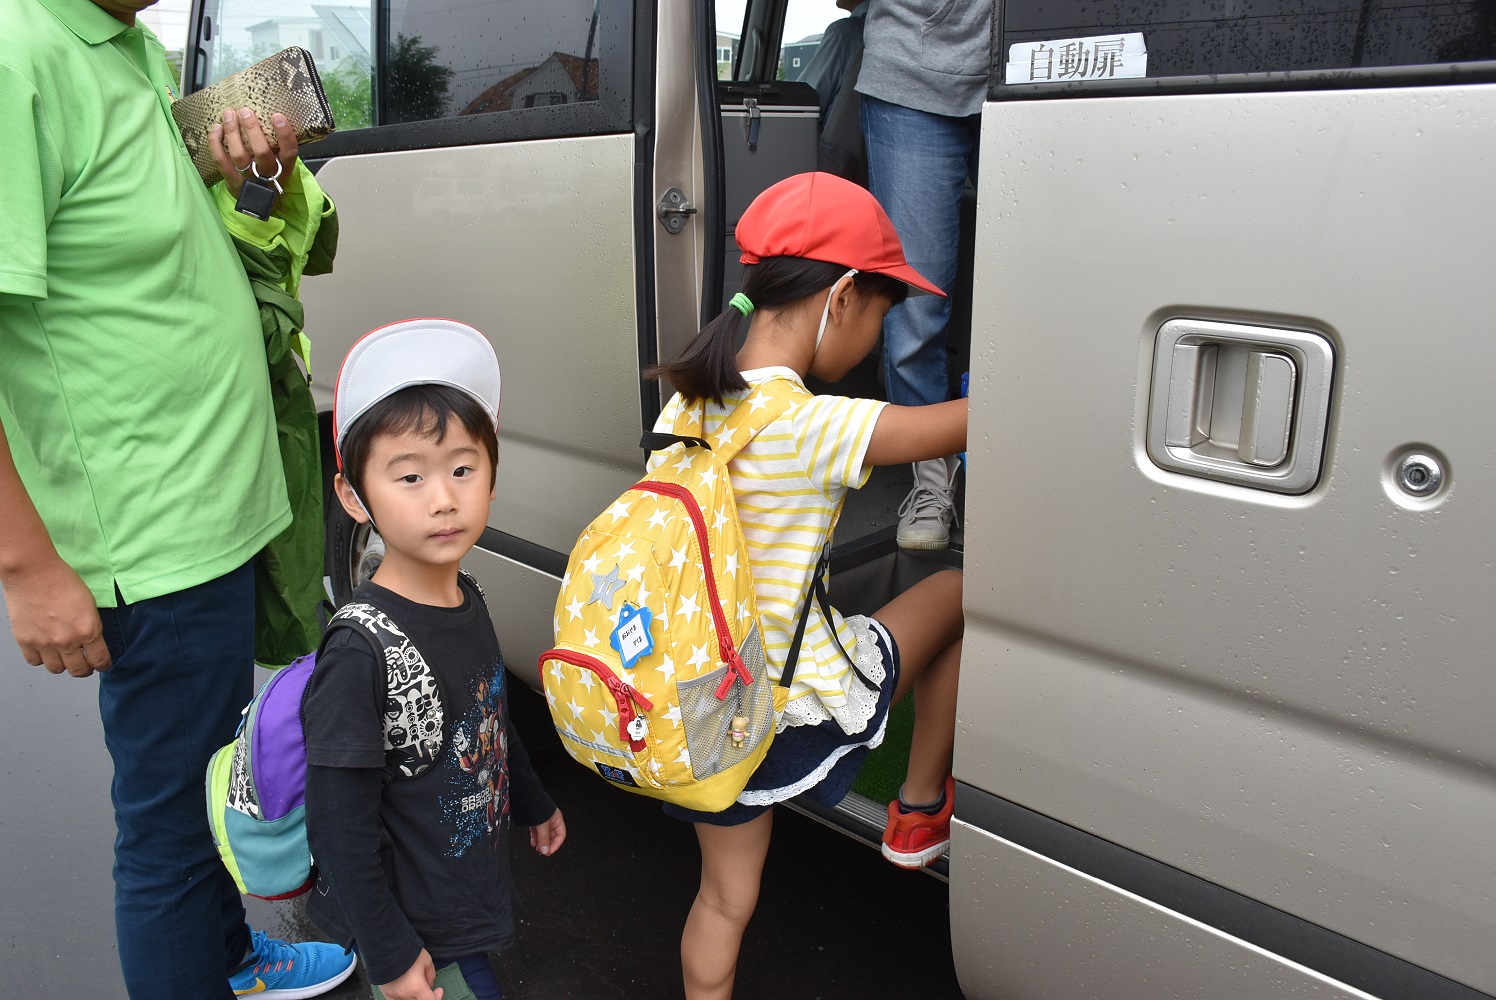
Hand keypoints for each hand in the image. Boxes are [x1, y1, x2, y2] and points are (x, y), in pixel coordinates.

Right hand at [3, 556, 109, 676]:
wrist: (34, 573)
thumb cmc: (63, 581)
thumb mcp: (90, 604)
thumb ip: (91, 625)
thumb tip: (92, 640)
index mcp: (88, 630)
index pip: (100, 660)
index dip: (103, 665)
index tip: (103, 665)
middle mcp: (67, 641)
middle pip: (79, 670)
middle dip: (85, 669)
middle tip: (84, 664)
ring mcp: (45, 643)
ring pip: (57, 669)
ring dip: (62, 665)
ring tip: (64, 657)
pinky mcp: (26, 641)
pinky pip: (35, 662)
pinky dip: (41, 659)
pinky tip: (44, 650)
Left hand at [208, 107, 300, 201]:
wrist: (260, 203)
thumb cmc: (270, 175)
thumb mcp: (281, 163)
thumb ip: (278, 144)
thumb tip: (267, 113)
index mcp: (285, 168)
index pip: (289, 152)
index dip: (284, 134)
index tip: (277, 116)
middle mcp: (268, 175)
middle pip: (261, 152)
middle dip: (252, 129)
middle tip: (245, 111)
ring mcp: (249, 179)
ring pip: (239, 155)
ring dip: (233, 132)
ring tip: (229, 114)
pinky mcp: (232, 180)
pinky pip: (221, 160)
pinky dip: (216, 142)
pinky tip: (217, 128)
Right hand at [378, 950, 442, 999]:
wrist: (387, 949)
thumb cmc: (406, 952)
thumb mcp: (426, 960)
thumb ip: (431, 974)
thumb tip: (430, 983)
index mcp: (416, 987)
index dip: (437, 997)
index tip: (439, 990)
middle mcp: (405, 995)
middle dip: (425, 995)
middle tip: (426, 986)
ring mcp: (394, 995)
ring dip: (414, 996)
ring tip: (414, 985)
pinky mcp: (386, 993)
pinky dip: (403, 997)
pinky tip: (405, 989)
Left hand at [529, 808, 565, 856]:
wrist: (527, 798)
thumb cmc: (537, 806)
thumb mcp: (542, 824)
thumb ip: (544, 838)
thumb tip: (545, 850)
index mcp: (557, 819)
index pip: (561, 835)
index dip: (556, 844)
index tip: (550, 851)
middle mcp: (551, 821)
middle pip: (552, 837)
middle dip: (548, 845)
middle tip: (544, 852)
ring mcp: (542, 822)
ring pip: (544, 836)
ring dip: (541, 844)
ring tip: (538, 849)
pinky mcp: (535, 823)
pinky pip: (537, 833)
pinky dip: (535, 839)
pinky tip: (533, 843)